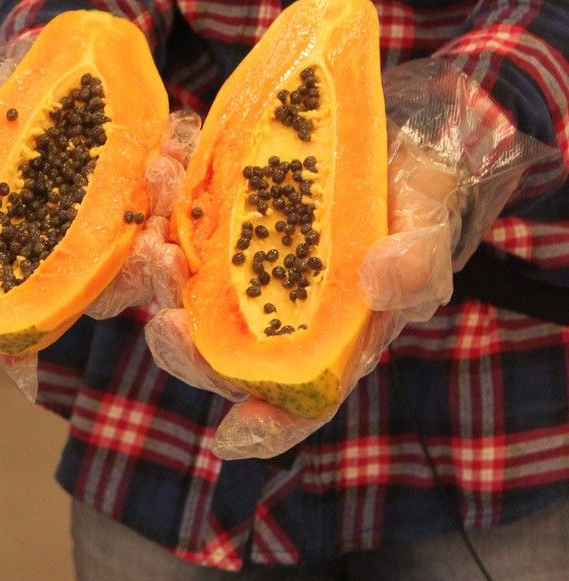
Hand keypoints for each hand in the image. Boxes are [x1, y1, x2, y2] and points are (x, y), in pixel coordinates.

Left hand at [148, 59, 554, 458]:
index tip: (229, 438)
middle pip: (221, 358)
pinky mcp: (218, 228)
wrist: (388, 142)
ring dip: (162, 275)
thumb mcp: (427, 230)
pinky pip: (179, 231)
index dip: (266, 428)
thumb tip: (378, 282)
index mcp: (328, 344)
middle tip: (164, 323)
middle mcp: (274, 321)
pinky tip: (162, 172)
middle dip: (187, 350)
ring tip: (153, 239)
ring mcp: (239, 276)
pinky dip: (164, 208)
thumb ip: (416, 262)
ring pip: (187, 297)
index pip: (297, 405)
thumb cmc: (413, 205)